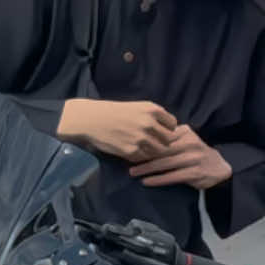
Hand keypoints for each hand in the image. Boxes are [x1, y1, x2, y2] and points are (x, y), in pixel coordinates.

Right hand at [57, 98, 176, 162]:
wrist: (91, 119)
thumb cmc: (114, 112)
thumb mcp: (137, 107)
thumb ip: (154, 116)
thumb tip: (172, 129)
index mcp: (151, 109)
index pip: (172, 124)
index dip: (168, 129)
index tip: (162, 131)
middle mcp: (148, 123)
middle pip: (169, 139)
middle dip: (163, 141)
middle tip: (155, 142)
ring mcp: (140, 138)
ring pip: (159, 151)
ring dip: (154, 151)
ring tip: (145, 148)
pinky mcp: (131, 151)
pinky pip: (145, 158)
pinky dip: (142, 156)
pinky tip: (134, 151)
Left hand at [129, 124, 231, 188]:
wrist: (219, 166)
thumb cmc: (196, 153)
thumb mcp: (186, 139)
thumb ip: (170, 136)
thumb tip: (144, 135)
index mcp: (185, 133)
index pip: (161, 135)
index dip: (145, 141)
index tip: (130, 145)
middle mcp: (189, 143)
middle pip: (161, 149)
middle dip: (142, 155)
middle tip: (126, 159)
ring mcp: (192, 158)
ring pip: (165, 163)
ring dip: (147, 168)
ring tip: (133, 172)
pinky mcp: (194, 172)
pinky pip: (172, 176)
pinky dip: (158, 179)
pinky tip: (147, 181)